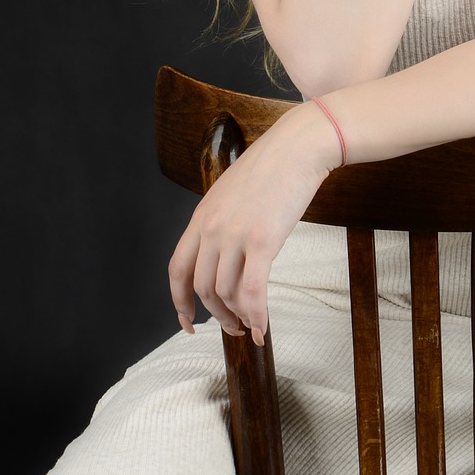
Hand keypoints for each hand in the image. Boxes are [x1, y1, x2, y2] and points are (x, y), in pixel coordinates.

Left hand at [168, 102, 338, 345]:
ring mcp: (235, 235)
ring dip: (238, 318)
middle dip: (217, 315)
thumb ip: (222, 221)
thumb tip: (227, 254)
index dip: (179, 301)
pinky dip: (256, 315)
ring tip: (252, 325)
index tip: (187, 321)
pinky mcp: (262, 241)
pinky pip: (252, 292)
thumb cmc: (273, 165)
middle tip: (233, 327)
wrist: (297, 147)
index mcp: (202, 216)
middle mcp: (212, 228)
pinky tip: (263, 327)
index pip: (177, 269)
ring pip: (226, 294)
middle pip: (202, 287)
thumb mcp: (232, 192)